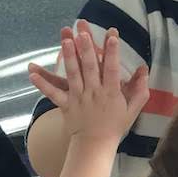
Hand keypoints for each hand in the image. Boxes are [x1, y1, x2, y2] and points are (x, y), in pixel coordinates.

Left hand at [28, 26, 148, 146]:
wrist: (95, 145)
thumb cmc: (115, 125)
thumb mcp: (133, 108)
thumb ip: (140, 89)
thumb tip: (145, 68)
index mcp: (111, 92)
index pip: (113, 69)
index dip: (113, 52)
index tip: (112, 36)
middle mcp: (94, 92)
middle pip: (90, 67)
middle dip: (87, 48)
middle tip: (83, 31)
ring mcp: (78, 98)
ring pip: (73, 75)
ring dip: (69, 57)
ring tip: (66, 40)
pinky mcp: (65, 104)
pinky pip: (53, 93)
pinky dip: (42, 84)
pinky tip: (32, 72)